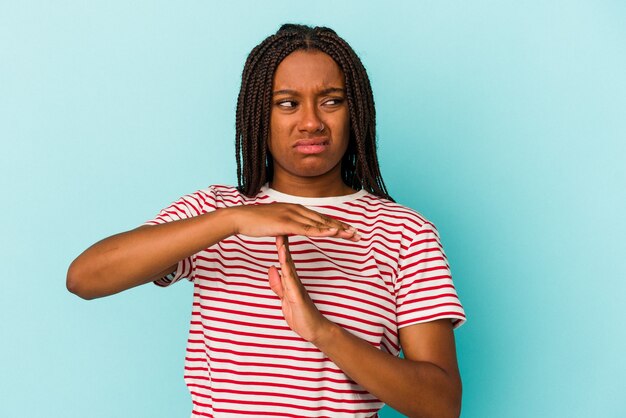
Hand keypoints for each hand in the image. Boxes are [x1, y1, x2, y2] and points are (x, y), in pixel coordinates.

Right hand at [229, 203, 360, 240]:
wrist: (241, 217)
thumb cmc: (256, 222)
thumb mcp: (277, 222)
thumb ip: (289, 225)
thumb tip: (296, 229)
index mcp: (296, 209)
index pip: (321, 218)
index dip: (337, 224)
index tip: (350, 230)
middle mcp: (297, 209)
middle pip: (325, 219)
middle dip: (343, 227)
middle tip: (358, 234)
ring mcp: (292, 215)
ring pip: (319, 223)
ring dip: (337, 229)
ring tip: (351, 235)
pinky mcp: (285, 223)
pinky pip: (306, 228)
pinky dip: (321, 231)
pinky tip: (332, 233)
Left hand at [268, 235, 333, 342]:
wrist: (315, 330)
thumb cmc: (301, 315)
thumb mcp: (284, 298)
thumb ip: (278, 283)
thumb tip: (271, 268)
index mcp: (291, 281)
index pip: (285, 260)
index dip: (280, 246)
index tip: (276, 232)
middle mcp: (295, 281)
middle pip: (288, 259)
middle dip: (283, 243)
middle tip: (280, 227)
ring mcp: (297, 288)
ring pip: (290, 267)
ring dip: (285, 253)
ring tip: (281, 239)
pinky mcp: (298, 297)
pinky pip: (291, 283)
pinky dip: (287, 272)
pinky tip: (283, 264)